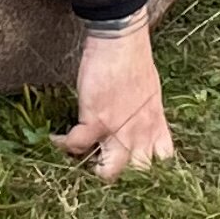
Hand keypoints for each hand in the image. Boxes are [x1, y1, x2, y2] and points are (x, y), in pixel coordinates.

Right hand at [57, 17, 177, 179]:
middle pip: (138, 174)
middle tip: (107, 169)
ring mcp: (119, 130)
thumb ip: (147, 115)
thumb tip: (140, 123)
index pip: (165, 161)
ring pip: (110, 171)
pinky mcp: (95, 120)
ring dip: (95, 170)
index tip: (140, 171)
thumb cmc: (135, 60)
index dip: (154, 171)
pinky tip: (55, 140)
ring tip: (82, 162)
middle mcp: (141, 132)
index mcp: (156, 124)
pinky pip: (76, 145)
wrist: (121, 42)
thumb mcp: (151, 93)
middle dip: (124, 176)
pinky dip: (63, 145)